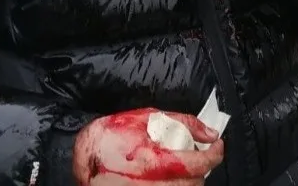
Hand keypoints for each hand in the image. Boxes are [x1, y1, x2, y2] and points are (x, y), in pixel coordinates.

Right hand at [73, 108, 223, 185]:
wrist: (80, 156)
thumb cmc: (110, 135)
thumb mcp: (145, 118)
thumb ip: (183, 122)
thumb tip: (211, 133)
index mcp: (152, 161)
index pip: (198, 164)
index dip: (215, 154)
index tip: (217, 146)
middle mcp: (149, 185)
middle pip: (194, 184)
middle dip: (200, 169)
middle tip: (195, 155)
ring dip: (188, 180)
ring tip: (179, 166)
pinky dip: (175, 185)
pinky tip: (167, 177)